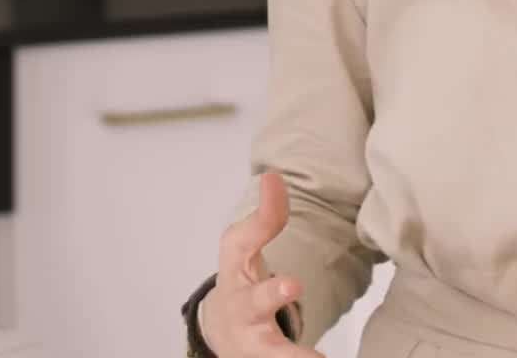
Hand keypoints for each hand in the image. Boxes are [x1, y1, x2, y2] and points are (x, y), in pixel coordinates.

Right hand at [199, 170, 318, 356]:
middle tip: (292, 284)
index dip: (261, 218)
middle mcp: (242, 308)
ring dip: (293, 354)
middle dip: (272, 293)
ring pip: (273, 351)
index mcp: (235, 272)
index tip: (273, 186)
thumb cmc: (239, 284)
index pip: (242, 241)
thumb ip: (265, 218)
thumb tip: (274, 177)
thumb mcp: (243, 249)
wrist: (223, 333)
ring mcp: (255, 342)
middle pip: (255, 302)